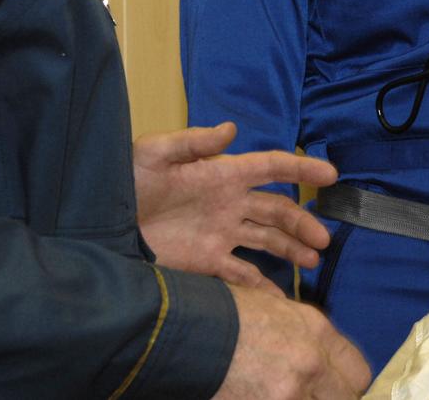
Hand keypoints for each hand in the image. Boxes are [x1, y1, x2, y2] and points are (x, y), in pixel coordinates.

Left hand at [133, 122, 337, 289]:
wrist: (97, 226)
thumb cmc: (125, 182)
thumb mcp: (154, 153)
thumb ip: (193, 142)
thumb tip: (232, 129)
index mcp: (222, 175)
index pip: (271, 168)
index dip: (301, 169)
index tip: (331, 175)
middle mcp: (229, 204)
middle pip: (277, 210)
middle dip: (303, 222)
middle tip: (324, 238)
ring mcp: (219, 234)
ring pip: (267, 240)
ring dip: (291, 249)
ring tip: (313, 261)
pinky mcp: (205, 262)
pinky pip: (241, 274)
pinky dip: (263, 286)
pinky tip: (281, 299)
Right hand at [214, 287, 370, 399]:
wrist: (188, 331)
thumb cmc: (227, 314)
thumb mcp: (277, 310)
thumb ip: (307, 336)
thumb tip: (321, 360)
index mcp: (317, 331)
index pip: (358, 370)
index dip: (349, 384)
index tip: (339, 389)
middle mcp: (312, 362)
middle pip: (347, 397)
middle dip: (334, 397)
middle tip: (315, 395)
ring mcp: (290, 391)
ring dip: (306, 399)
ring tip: (285, 392)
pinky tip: (263, 397)